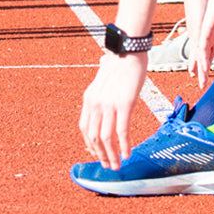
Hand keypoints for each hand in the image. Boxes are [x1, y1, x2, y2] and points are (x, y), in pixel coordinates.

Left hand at [80, 51, 147, 166]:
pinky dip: (123, 146)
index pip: (84, 128)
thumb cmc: (121, 58)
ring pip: (106, 138)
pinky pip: (121, 131)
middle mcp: (96, 104)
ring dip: (110, 155)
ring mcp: (109, 105)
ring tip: (116, 165)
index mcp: (89, 98)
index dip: (90, 144)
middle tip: (108, 165)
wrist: (128, 47)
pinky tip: (127, 154)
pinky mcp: (124, 104)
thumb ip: (102, 78)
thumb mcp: (104, 72)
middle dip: (100, 155)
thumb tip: (103, 64)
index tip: (97, 153)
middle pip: (93, 137)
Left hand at [192, 0, 213, 85]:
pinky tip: (203, 67)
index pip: (211, 54)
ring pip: (202, 55)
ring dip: (202, 69)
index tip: (211, 77)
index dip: (209, 66)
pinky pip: (203, 47)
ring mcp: (206, 34)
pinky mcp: (205, 30)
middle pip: (204, 58)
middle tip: (202, 85)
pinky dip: (203, 58)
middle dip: (203, 72)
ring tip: (201, 81)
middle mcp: (209, 37)